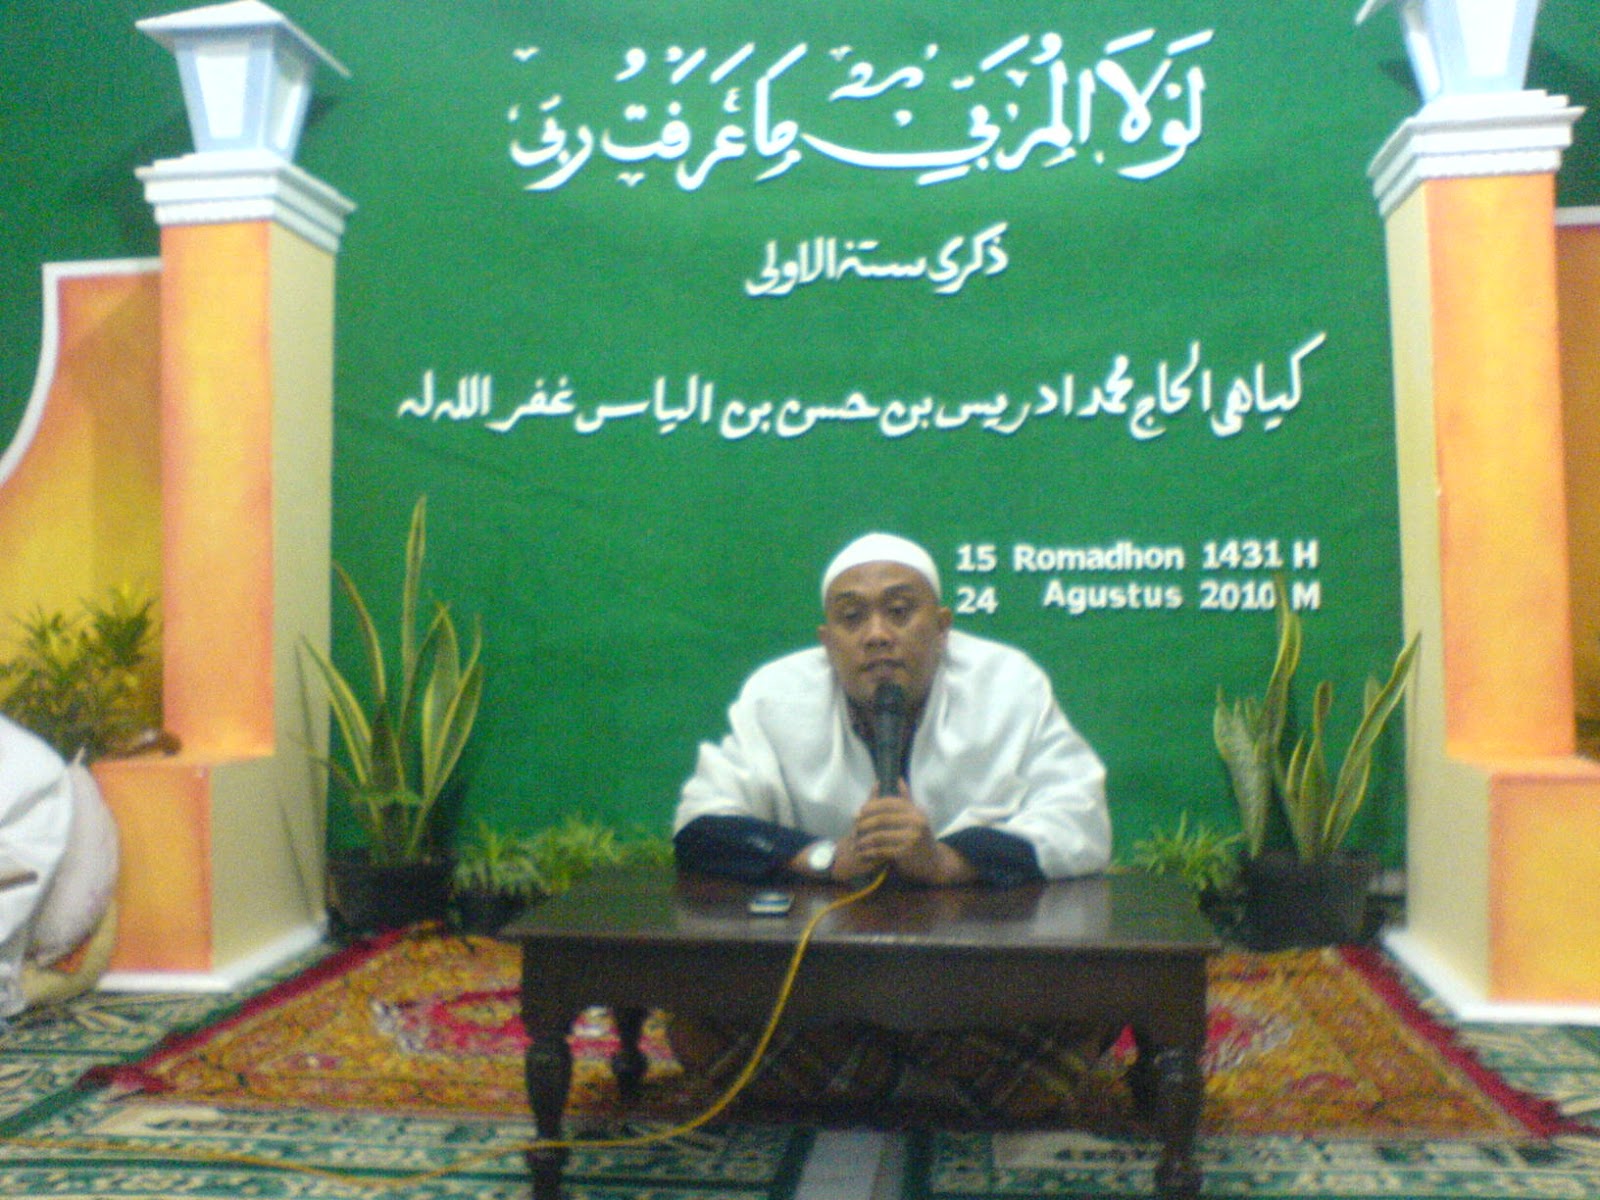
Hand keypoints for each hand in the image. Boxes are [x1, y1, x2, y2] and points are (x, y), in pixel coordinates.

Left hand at [848, 782, 975, 885]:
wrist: (933, 862)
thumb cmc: (920, 837)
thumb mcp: (916, 816)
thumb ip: (906, 799)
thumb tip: (898, 779)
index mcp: (916, 811)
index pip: (888, 803)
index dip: (871, 806)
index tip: (858, 812)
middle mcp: (915, 822)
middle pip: (882, 819)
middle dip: (865, 823)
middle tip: (854, 829)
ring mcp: (911, 838)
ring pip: (879, 836)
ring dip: (864, 840)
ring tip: (856, 842)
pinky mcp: (905, 854)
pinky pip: (882, 851)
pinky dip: (870, 852)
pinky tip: (863, 853)